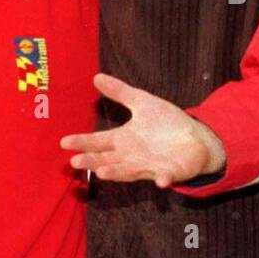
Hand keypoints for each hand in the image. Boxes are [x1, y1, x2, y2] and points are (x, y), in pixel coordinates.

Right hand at [60, 73, 225, 186]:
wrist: (194, 139)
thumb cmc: (165, 124)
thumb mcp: (142, 103)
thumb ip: (120, 93)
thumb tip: (96, 76)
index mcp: (124, 140)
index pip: (99, 142)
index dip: (82, 142)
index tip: (64, 142)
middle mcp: (132, 156)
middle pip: (107, 159)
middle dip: (92, 161)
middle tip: (75, 161)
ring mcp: (149, 166)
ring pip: (129, 171)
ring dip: (117, 172)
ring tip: (101, 172)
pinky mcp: (169, 172)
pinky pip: (165, 176)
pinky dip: (163, 179)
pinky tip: (160, 181)